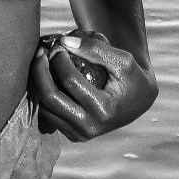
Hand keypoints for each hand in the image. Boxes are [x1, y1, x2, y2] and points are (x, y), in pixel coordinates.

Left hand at [29, 31, 157, 141]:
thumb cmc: (132, 77)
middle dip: (40, 71)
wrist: (139, 102)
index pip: (70, 81)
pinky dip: (44, 95)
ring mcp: (80, 135)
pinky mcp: (74, 136)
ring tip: (43, 62)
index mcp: (104, 110)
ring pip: (45, 108)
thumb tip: (64, 42)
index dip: (59, 59)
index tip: (58, 44)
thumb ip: (95, 49)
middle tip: (41, 52)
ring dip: (39, 82)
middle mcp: (90, 127)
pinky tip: (47, 77)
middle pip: (51, 98)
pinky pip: (49, 115)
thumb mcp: (122, 60)